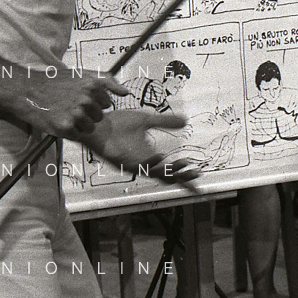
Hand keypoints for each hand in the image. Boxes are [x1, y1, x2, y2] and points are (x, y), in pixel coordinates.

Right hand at [23, 74, 126, 139]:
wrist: (28, 90)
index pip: (107, 104)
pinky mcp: (65, 127)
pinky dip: (70, 131)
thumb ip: (107, 81)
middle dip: (88, 114)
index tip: (81, 98)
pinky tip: (59, 120)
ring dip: (79, 124)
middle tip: (70, 106)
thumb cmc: (56, 82)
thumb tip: (126, 93)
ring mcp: (76, 114)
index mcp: (93, 85)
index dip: (95, 103)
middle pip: (99, 117)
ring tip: (65, 113)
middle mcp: (86, 99)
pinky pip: (77, 135)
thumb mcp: (82, 74)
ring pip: (90, 128)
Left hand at [82, 110, 200, 188]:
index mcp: (150, 157)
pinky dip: (149, 162)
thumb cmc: (118, 124)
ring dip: (168, 170)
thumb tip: (185, 121)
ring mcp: (132, 164)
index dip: (185, 176)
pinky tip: (159, 156)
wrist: (97, 122)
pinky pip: (137, 165)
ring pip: (154, 173)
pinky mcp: (121, 160)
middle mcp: (143, 164)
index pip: (170, 170)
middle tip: (195, 172)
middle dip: (181, 176)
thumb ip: (165, 122)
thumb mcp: (147, 119)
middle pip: (166, 177)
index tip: (200, 177)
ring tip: (182, 164)